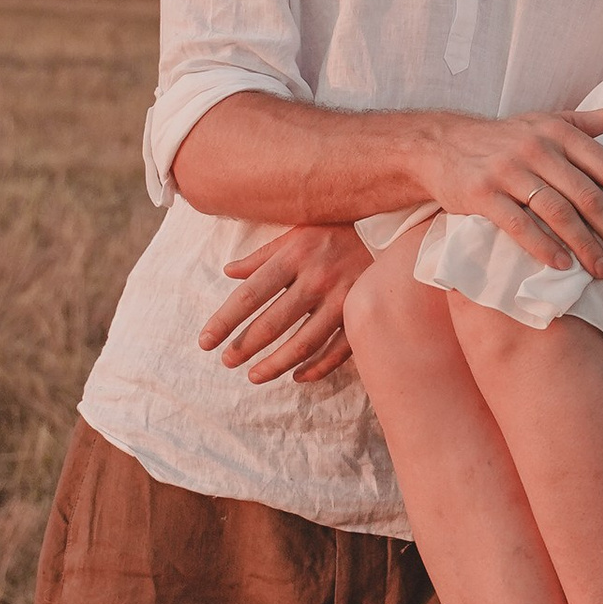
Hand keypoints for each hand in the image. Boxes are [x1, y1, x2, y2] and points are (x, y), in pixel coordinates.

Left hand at [198, 224, 369, 381]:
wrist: (396, 227)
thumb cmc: (338, 229)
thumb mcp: (298, 232)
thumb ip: (263, 255)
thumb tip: (229, 272)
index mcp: (296, 255)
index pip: (250, 295)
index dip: (225, 321)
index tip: (206, 341)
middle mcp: (318, 278)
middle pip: (273, 322)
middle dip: (245, 346)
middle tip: (226, 362)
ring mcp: (344, 298)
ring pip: (304, 343)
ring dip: (276, 364)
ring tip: (254, 376)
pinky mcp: (364, 314)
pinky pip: (338, 350)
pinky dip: (317, 368)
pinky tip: (298, 376)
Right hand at [415, 104, 602, 276]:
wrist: (443, 144)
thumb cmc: (512, 137)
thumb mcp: (560, 120)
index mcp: (561, 131)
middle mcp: (537, 147)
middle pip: (588, 195)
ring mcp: (508, 170)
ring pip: (558, 213)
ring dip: (586, 247)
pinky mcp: (482, 194)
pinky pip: (519, 225)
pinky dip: (544, 248)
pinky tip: (563, 266)